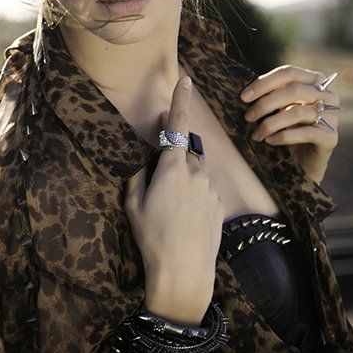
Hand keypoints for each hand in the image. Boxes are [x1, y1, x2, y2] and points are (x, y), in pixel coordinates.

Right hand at [125, 75, 222, 324]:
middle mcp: (196, 172)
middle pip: (186, 152)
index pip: (178, 125)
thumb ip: (138, 176)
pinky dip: (194, 198)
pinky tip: (183, 222)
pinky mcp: (220, 206)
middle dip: (175, 159)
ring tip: (171, 212)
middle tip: (158, 188)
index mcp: (172, 167)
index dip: (180, 101)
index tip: (186, 80)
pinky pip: (206, 191)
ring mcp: (211, 189)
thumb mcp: (132, 204)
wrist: (183, 273)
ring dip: (185, 181)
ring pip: (197, 173)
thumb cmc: (152, 238)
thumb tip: (145, 163)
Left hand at [239, 65, 339, 184]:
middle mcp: (328, 96)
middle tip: (247, 116)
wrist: (303, 161)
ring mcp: (332, 116)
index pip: (289, 73)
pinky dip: (283, 136)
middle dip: (265, 103)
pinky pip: (306, 133)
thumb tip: (246, 92)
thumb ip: (270, 95)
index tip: (244, 96)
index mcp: (315, 81)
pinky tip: (269, 141)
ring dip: (270, 123)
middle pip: (294, 90)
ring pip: (298, 112)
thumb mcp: (279, 108)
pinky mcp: (331, 137)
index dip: (264, 83)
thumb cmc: (287, 128)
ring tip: (256, 134)